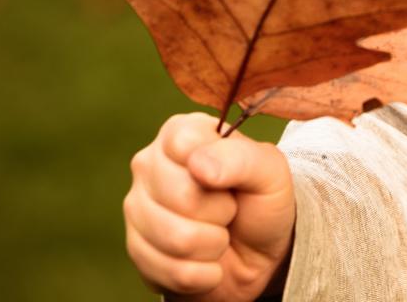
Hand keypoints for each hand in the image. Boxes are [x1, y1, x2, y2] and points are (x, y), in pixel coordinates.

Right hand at [125, 113, 296, 300]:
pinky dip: (203, 274)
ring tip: (219, 234)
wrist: (259, 252)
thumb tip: (199, 166)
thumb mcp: (269, 170)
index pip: (185, 146)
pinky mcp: (136, 250)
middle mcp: (149, 165)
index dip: (220, 169)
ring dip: (214, 245)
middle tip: (230, 209)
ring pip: (177, 238)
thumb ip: (241, 158)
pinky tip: (207, 261)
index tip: (233, 177)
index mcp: (180, 133)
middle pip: (182, 196)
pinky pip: (171, 271)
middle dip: (221, 212)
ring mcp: (137, 208)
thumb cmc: (262, 200)